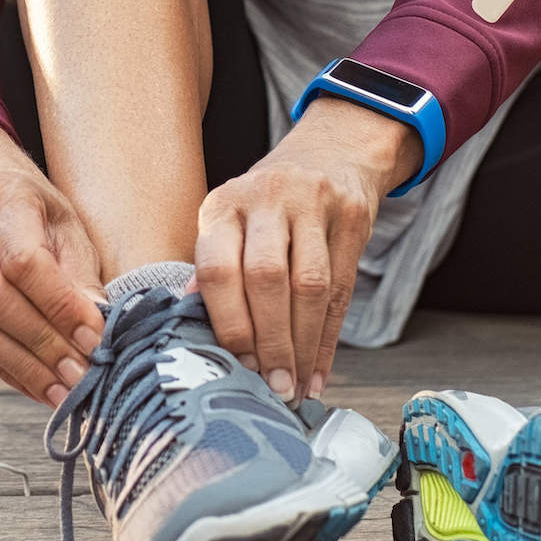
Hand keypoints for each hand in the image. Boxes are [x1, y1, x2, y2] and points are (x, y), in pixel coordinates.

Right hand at [0, 119, 104, 405]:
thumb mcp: (64, 218)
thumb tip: (99, 327)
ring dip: (20, 367)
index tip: (94, 341)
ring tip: (60, 391)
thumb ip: (79, 271)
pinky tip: (29, 381)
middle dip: (41, 348)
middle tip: (80, 379)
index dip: (60, 308)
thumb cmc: (26, 200)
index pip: (25, 262)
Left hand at [194, 98, 420, 403]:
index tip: (236, 368)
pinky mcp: (352, 215)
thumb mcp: (232, 222)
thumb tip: (188, 325)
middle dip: (270, 343)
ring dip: (302, 346)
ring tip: (295, 388)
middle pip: (267, 279)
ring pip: (310, 286)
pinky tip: (319, 372)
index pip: (219, 268)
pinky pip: (342, 288)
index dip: (229, 324)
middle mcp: (266, 197)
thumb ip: (213, 269)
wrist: (330, 153)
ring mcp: (313, 202)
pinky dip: (328, 339)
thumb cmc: (268, 205)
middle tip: (272, 388)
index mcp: (224, 204)